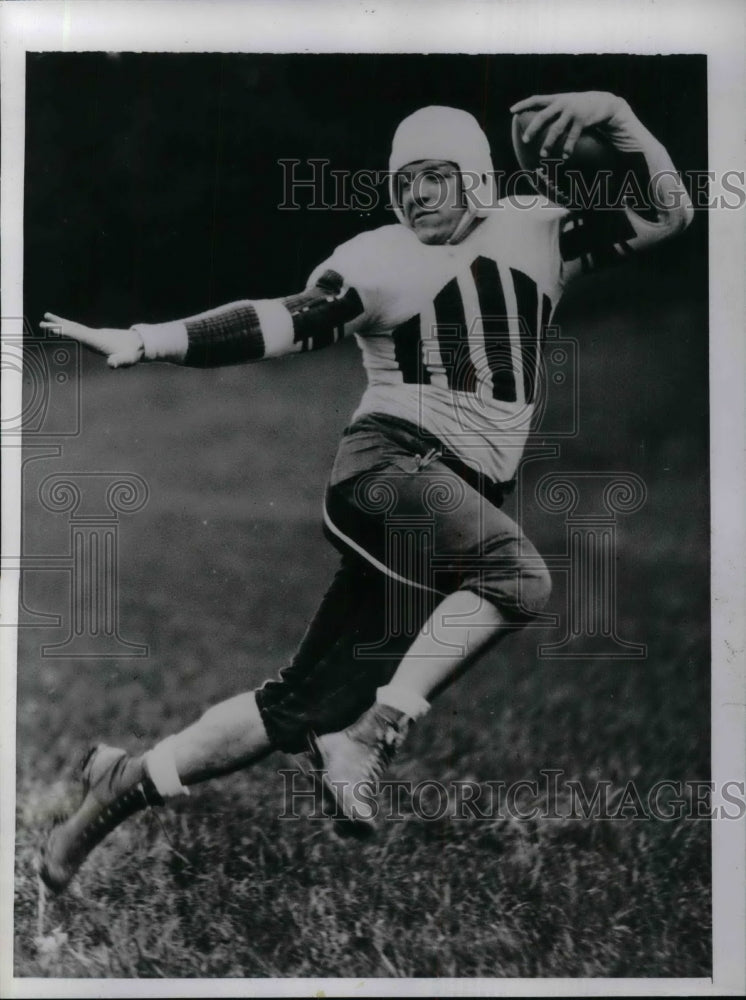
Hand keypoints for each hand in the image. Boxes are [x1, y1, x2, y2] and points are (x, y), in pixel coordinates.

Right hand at [39, 313, 143, 367]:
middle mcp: (94, 334)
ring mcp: (95, 334)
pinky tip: (64, 328)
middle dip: (58, 325)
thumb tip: (111, 365)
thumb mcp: (127, 359)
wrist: (141, 344)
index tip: (52, 328)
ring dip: (61, 323)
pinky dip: (69, 328)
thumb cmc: (133, 353)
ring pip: (75, 327)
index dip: (65, 331)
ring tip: (47, 319)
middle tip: (42, 320)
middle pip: (73, 327)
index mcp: (98, 339)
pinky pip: (79, 331)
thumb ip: (119, 362)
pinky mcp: (97, 336)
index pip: (78, 334)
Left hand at [509, 91, 626, 158]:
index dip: (523, 103)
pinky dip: (568, 148)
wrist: (603, 102)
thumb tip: (536, 123)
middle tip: (525, 140)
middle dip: (533, 128)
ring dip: (549, 143)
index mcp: (556, 99)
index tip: (512, 111)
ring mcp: (572, 111)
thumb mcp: (566, 102)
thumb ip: (553, 109)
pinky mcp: (582, 120)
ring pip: (556, 129)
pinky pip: (572, 136)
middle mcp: (562, 103)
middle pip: (543, 116)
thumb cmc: (579, 106)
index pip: (536, 99)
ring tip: (543, 154)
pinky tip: (564, 157)